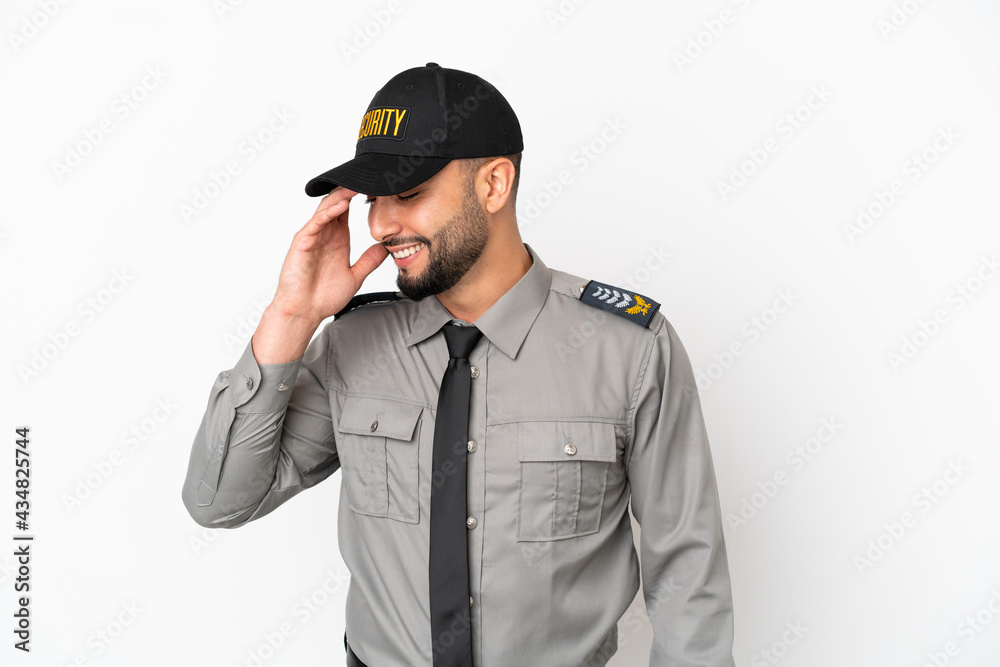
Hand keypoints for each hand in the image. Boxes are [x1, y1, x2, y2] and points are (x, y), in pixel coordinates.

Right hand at [270, 187, 388, 324]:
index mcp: (337, 237)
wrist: (305, 312)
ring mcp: (312, 236)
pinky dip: (328, 213)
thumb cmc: (323, 296)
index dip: (360, 197)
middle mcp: (324, 233)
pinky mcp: (302, 243)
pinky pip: (315, 223)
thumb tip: (386, 248)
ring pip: (326, 208)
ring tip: (357, 185)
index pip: (347, 209)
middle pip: (337, 202)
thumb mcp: (355, 276)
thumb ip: (369, 261)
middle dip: (351, 189)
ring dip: (341, 196)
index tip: (376, 187)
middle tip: (368, 177)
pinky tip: (341, 206)